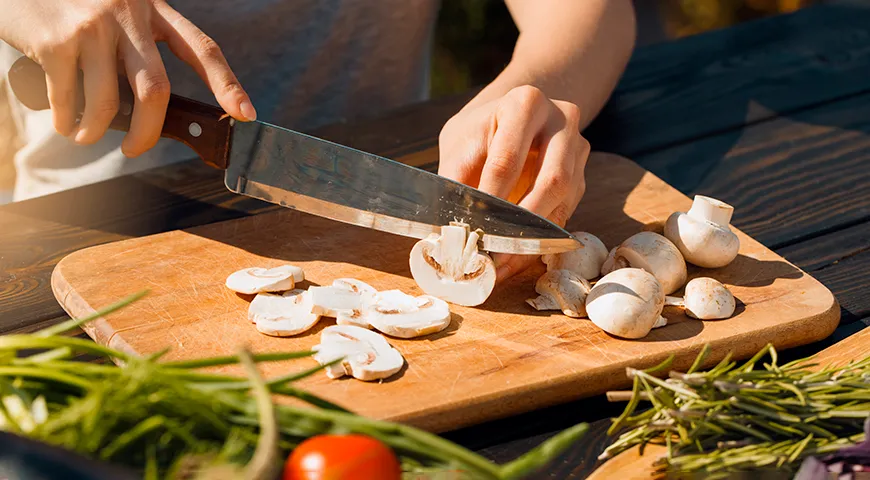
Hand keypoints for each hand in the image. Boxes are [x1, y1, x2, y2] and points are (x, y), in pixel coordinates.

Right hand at [0, 0, 253, 156]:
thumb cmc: (74, 7)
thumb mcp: (120, 14)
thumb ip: (140, 51)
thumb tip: (151, 112)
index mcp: (154, 9)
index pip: (202, 49)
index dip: (227, 84)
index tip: (245, 114)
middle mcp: (128, 13)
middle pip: (156, 89)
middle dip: (148, 132)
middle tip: (137, 149)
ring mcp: (92, 26)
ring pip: (109, 102)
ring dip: (95, 132)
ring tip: (85, 136)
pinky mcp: (57, 40)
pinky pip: (68, 99)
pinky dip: (67, 122)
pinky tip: (65, 123)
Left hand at [438, 85, 589, 281]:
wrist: (512, 117)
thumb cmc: (482, 130)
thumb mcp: (461, 142)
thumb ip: (455, 178)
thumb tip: (444, 229)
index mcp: (525, 104)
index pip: (507, 158)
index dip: (489, 198)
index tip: (472, 228)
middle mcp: (562, 121)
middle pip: (551, 179)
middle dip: (521, 223)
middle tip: (493, 250)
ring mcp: (578, 149)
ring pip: (564, 199)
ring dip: (532, 237)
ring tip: (501, 263)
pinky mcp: (581, 177)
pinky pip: (564, 214)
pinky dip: (537, 241)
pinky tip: (513, 260)